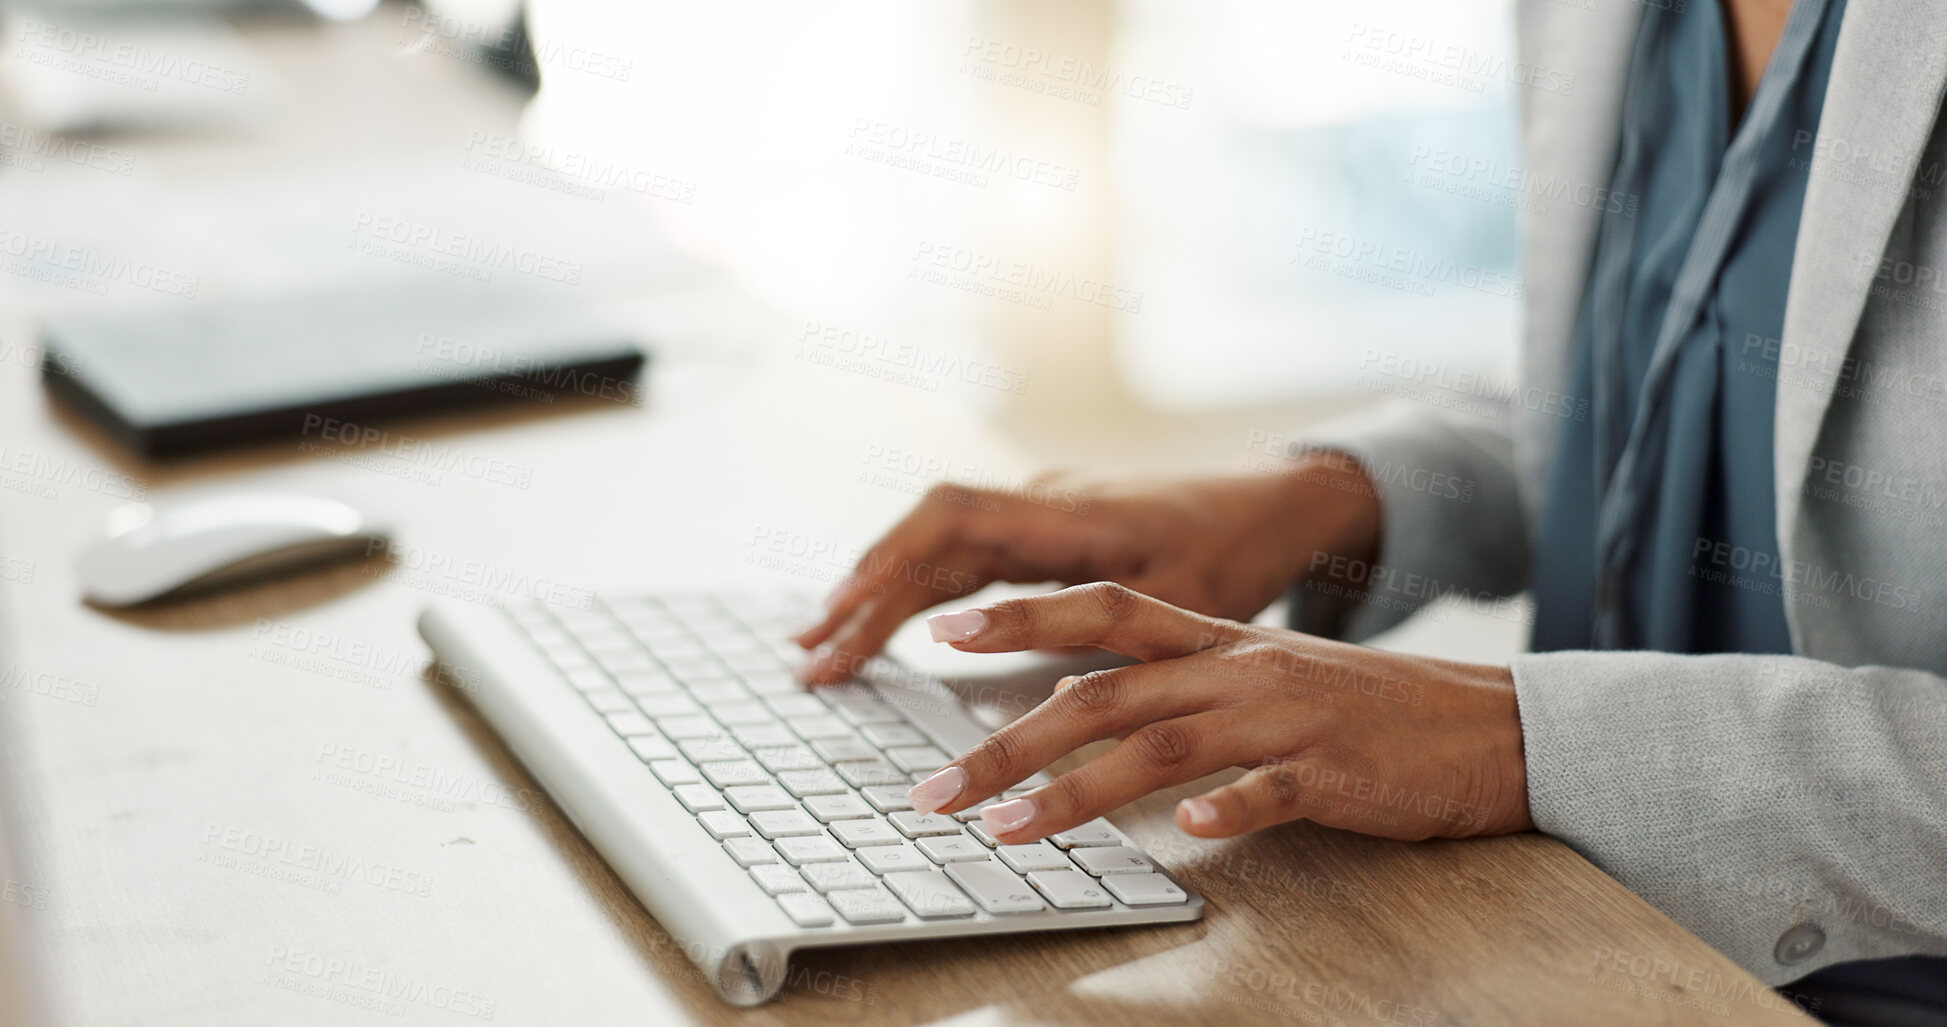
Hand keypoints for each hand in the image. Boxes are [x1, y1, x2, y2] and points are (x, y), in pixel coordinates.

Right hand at [793, 456, 1380, 682]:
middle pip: (926, 536)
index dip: (893, 572)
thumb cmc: (1239, 551)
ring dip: (878, 592)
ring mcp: (1040, 512)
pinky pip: (963, 553)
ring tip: (820, 648)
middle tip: (809, 660)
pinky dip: (917, 588)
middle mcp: (1041, 502)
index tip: (848, 626)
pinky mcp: (1046, 529)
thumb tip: (1017, 665)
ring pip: (938, 545)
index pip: (953, 525)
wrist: (1280, 499)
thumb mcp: (1183, 599)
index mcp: (1069, 514)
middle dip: (862, 595)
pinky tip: (885, 624)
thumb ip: (1097, 624)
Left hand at [904, 583, 1532, 842]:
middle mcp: (1240, 670)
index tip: (943, 628)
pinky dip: (1226, 811)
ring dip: (1077, 791)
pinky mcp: (1334, 773)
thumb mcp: (1257, 679)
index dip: (1022, 615)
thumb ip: (1166, 682)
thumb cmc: (1362, 709)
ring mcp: (1286, 720)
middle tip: (937, 791)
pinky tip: (1187, 835)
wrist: (1488, 725)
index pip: (1103, 609)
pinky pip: (1271, 792)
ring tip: (1008, 829)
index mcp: (1219, 641)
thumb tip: (1065, 699)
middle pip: (1103, 696)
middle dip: (1007, 743)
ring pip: (1162, 747)